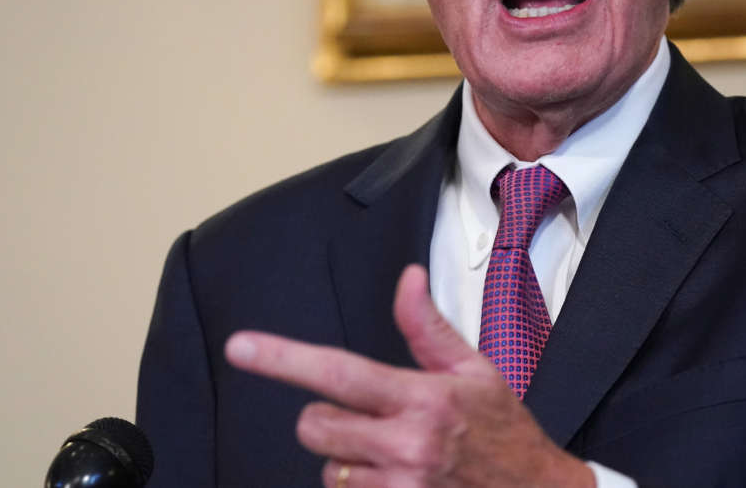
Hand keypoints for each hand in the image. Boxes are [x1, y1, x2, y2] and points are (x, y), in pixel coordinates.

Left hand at [225, 264, 594, 487]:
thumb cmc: (503, 432)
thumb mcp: (473, 370)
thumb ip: (427, 327)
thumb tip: (407, 279)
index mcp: (423, 399)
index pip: (338, 373)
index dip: (284, 358)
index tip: (242, 347)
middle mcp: (407, 445)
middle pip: (315, 427)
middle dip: (328, 420)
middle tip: (366, 418)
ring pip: (329, 469)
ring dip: (348, 460)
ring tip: (392, 455)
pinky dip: (363, 487)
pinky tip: (395, 479)